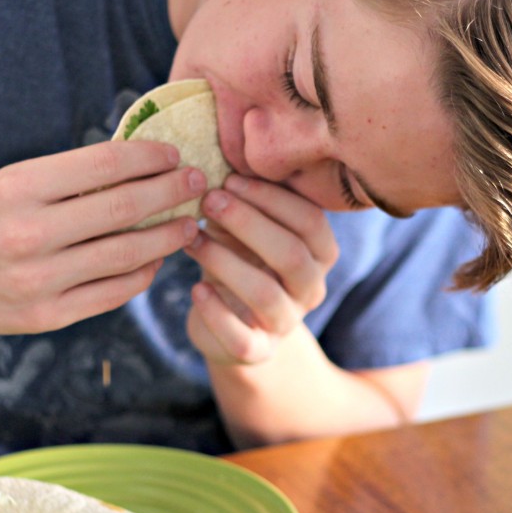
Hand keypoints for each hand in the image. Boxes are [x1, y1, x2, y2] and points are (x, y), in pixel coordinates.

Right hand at [0, 140, 205, 333]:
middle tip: (199, 182)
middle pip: (124, 208)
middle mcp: (29, 234)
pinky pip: (113, 293)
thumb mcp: (8, 181)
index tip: (174, 153)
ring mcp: (39, 281)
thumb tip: (139, 165)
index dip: (148, 157)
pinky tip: (156, 259)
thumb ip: (68, 177)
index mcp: (17, 188)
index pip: (103, 164)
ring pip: (127, 254)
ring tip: (190, 223)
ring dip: (168, 236)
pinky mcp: (46, 316)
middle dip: (172, 192)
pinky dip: (142, 273)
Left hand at [184, 175, 338, 364]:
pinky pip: (242, 337)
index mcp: (320, 253)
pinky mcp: (258, 351)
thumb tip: (216, 161)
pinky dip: (216, 312)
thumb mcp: (248, 228)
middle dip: (248, 224)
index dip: (271, 198)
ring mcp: (287, 323)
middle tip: (208, 200)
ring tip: (191, 239)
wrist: (233, 324)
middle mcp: (311, 288)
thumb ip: (244, 201)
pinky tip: (196, 289)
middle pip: (292, 255)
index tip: (230, 179)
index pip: (309, 221)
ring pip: (265, 294)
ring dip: (225, 261)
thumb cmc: (240, 258)